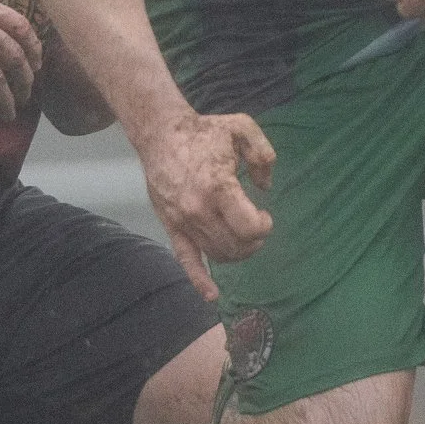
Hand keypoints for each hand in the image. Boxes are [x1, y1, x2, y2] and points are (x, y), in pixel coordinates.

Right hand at [138, 112, 274, 301]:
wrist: (160, 134)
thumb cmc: (203, 131)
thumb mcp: (242, 128)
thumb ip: (263, 155)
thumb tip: (265, 186)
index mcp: (219, 187)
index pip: (249, 227)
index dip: (264, 226)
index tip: (265, 215)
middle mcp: (199, 210)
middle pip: (236, 245)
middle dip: (254, 241)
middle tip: (255, 226)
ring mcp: (184, 221)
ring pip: (217, 254)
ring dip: (237, 253)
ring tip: (241, 238)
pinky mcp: (171, 225)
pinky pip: (186, 259)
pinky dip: (199, 280)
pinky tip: (211, 295)